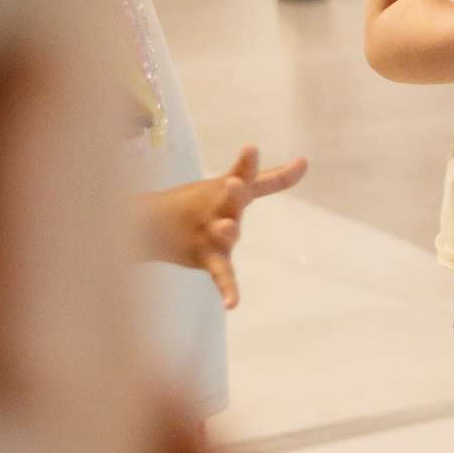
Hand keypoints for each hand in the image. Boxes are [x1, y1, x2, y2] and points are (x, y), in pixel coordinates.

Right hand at [142, 146, 306, 307]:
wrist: (147, 226)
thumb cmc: (201, 203)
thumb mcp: (235, 188)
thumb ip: (272, 179)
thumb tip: (306, 161)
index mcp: (226, 189)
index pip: (241, 174)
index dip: (247, 163)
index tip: (251, 148)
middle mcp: (218, 209)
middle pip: (229, 202)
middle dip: (233, 193)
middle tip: (233, 184)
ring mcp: (211, 235)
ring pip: (222, 235)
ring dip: (225, 231)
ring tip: (227, 226)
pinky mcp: (207, 258)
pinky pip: (220, 274)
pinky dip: (227, 289)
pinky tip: (233, 304)